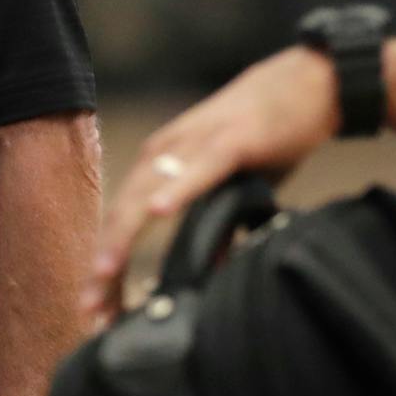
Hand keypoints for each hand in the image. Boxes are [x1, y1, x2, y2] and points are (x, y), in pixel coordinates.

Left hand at [80, 46, 336, 322]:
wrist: (306, 84)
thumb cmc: (267, 138)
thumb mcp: (235, 189)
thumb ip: (218, 225)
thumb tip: (210, 267)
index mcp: (160, 167)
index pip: (122, 223)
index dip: (108, 267)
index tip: (96, 310)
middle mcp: (164, 154)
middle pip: (122, 215)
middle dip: (104, 265)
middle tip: (89, 308)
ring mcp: (192, 145)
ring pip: (147, 194)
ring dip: (124, 236)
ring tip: (105, 273)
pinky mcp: (228, 140)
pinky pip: (197, 169)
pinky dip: (176, 190)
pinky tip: (157, 213)